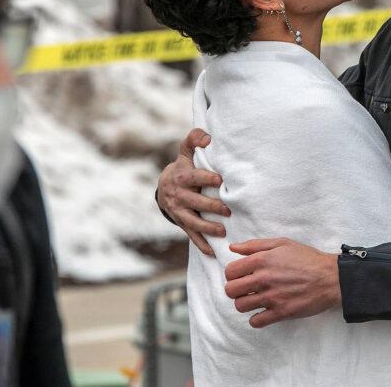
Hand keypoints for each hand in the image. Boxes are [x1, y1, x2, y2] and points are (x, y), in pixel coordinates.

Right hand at [157, 128, 229, 255]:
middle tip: (228, 210)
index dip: (206, 178)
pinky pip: (191, 235)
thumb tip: (207, 138)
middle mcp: (179, 195)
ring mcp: (180, 211)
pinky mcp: (182, 223)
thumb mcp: (185, 152)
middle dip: (211, 206)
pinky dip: (201, 244)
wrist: (163, 187)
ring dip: (207, 228)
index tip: (219, 180)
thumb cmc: (182, 166)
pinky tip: (213, 252)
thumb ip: (194, 139)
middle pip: (195, 202)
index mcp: (182, 177)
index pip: (194, 178)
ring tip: (222, 231)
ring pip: (193, 221)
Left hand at [223, 238, 340, 327]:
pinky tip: (263, 312)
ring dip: (245, 304)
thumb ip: (255, 245)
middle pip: (231, 290)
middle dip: (235, 290)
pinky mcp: (281, 312)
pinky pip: (256, 322)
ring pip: (240, 306)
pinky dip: (256, 319)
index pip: (230, 272)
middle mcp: (263, 278)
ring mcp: (272, 297)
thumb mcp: (282, 243)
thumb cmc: (307, 258)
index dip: (233, 274)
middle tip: (246, 289)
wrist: (330, 277)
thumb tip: (233, 248)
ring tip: (254, 299)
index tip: (241, 276)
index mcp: (262, 260)